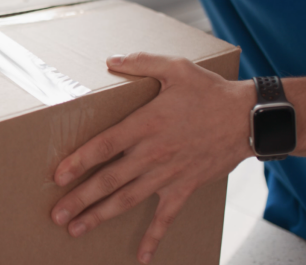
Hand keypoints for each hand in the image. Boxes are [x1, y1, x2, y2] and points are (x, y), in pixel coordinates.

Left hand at [50, 52, 255, 263]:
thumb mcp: (176, 68)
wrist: (250, 119)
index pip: (104, 146)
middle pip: (109, 180)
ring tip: (76, 230)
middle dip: (80, 199)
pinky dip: (153, 238)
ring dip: (100, 216)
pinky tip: (141, 256)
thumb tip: (110, 59)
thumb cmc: (210, 92)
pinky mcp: (185, 187)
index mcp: (146, 124)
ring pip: (128, 200)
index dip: (79, 162)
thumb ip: (141, 62)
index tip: (58, 176)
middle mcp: (153, 153)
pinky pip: (166, 218)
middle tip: (56, 215)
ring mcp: (168, 174)